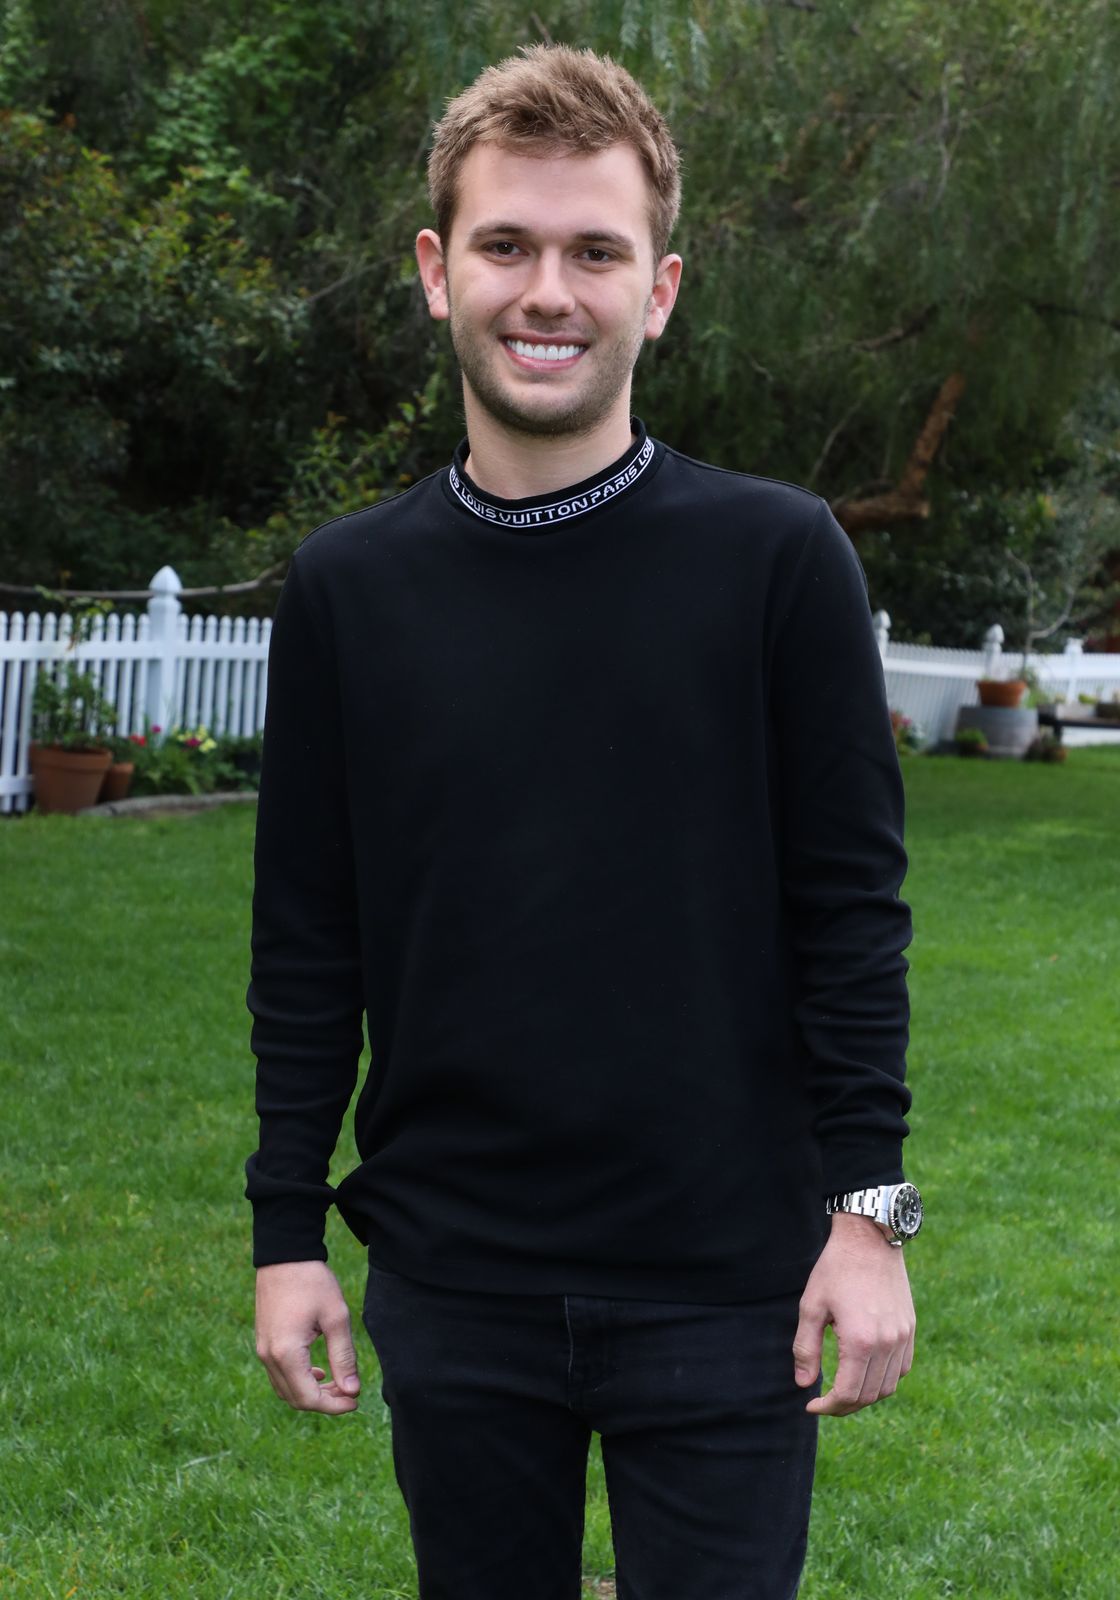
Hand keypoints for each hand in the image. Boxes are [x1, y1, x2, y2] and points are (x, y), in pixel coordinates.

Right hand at [255, 1259, 360, 1413]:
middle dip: (325, 1402)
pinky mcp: (263, 1342)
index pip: (309, 1398)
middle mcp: (268, 1357)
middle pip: (295, 1399)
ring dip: (311, 1392)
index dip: (334, 1406)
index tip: (356, 1401)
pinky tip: (319, 1371)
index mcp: (286, 1353)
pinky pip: (279, 1374)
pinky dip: (299, 1380)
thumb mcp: (336, 1317)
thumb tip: (352, 1391)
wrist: (285, 1254)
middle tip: (351, 1393)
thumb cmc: (313, 1282)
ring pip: (285, 1389)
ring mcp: (262, 1350)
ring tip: (338, 1383)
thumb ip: (344, 1356)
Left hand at [792, 1212, 914, 1415]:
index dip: (828, 1407)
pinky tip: (865, 1371)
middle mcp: (887, 1344)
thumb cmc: (835, 1268)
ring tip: (843, 1388)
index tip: (811, 1405)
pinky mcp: (910, 1329)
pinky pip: (902, 1369)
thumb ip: (806, 1348)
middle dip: (843, 1406)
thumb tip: (804, 1385)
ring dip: (865, 1395)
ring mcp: (902, 1337)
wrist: (870, 1237)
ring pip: (888, 1387)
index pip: (847, 1394)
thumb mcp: (811, 1306)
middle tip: (824, 1401)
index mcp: (860, 1341)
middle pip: (868, 1396)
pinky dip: (884, 1379)